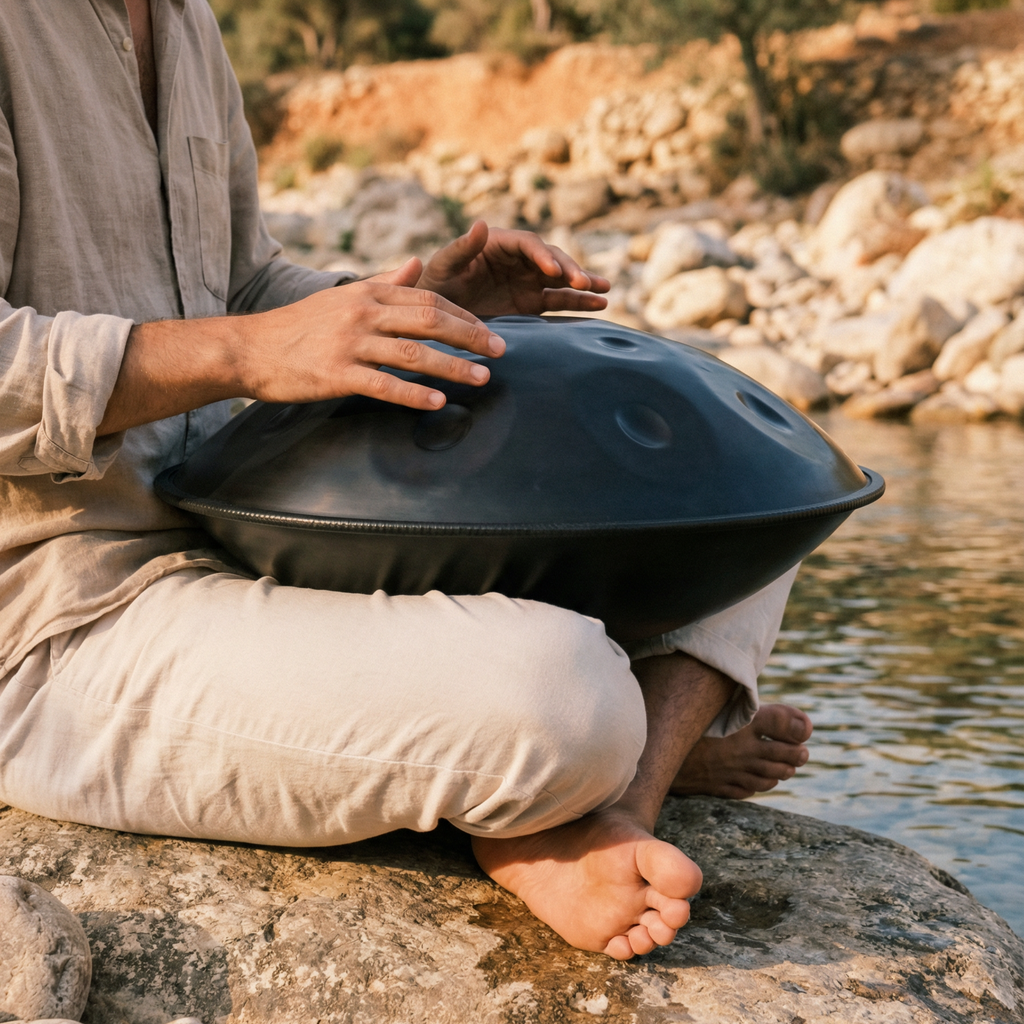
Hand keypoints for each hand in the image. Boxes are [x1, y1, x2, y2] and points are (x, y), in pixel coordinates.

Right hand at [239, 258, 505, 410]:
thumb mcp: (342, 296)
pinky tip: (438, 402)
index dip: (465, 316)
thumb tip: (417, 265)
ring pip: (414, 353)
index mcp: (368, 293)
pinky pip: (384, 385)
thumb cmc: (299, 326)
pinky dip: (414, 394)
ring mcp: (350, 344)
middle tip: (501, 352)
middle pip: (430, 320)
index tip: (489, 332)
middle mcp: (363, 313)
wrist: (249, 349)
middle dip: (471, 337)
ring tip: (482, 378)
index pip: (429, 299)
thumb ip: (383, 283)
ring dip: (453, 367)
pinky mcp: (337, 374)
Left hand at [416, 221, 609, 317]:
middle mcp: (517, 260)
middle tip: (581, 282)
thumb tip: (480, 223)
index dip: (542, 255)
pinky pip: (559, 301)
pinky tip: (600, 304)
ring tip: (604, 290)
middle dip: (568, 269)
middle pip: (550, 259)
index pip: (527, 245)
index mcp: (498, 244)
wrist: (433, 314)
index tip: (552, 270)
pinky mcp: (531, 303)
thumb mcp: (443, 266)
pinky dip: (579, 302)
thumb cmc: (434, 285)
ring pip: (561, 279)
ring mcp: (526, 281)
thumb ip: (462, 247)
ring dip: (582, 283)